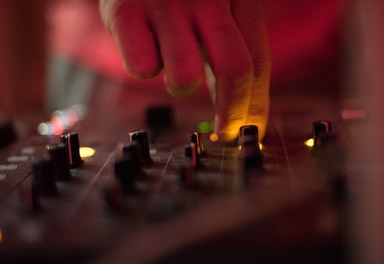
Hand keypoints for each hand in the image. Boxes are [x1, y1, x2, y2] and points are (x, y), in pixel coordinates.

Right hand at [100, 0, 269, 140]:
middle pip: (235, 72)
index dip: (256, 104)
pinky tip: (142, 43)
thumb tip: (244, 105)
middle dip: (232, 112)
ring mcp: (166, 3)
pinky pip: (142, 68)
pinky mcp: (125, 11)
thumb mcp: (215, 5)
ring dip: (180, 83)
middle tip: (225, 131)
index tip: (251, 130)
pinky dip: (144, 65)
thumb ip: (230, 46)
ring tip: (171, 59)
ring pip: (185, 79)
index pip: (258, 61)